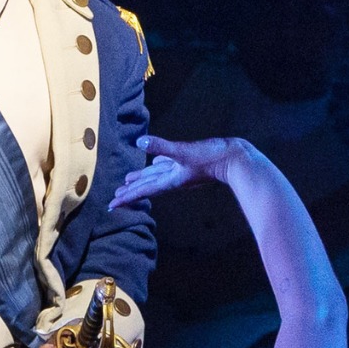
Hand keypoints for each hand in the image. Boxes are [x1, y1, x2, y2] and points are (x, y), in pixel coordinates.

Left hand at [109, 135, 245, 208]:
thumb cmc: (211, 157)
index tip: (112, 206)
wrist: (236, 158)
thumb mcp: (184, 151)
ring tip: (128, 181)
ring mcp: (181, 171)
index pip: (143, 190)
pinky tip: (156, 161)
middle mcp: (173, 178)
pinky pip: (168, 165)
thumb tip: (140, 141)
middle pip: (147, 186)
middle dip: (131, 192)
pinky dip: (158, 164)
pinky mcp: (188, 163)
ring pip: (156, 176)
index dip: (127, 197)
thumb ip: (162, 146)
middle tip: (116, 197)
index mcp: (170, 179)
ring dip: (142, 179)